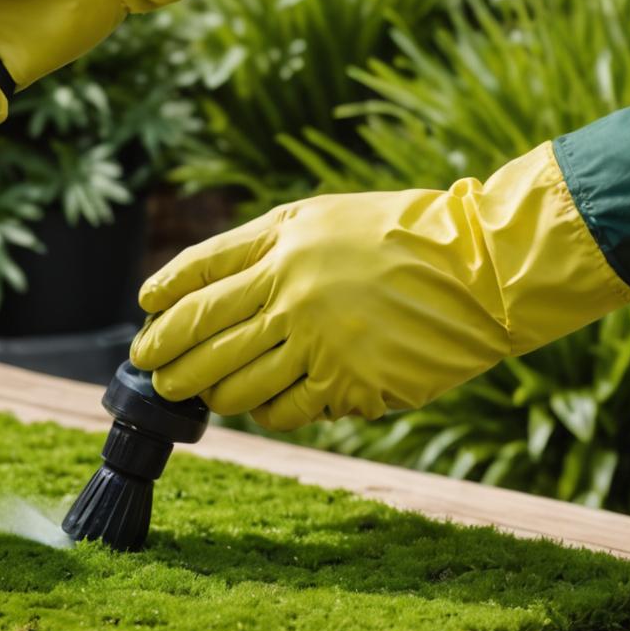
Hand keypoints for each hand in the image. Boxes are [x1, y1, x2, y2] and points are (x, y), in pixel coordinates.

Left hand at [130, 143, 629, 429]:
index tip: (146, 310)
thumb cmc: (404, 237)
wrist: (483, 268)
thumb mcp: (326, 218)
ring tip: (198, 395)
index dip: (165, 294)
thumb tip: (212, 291)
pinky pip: (283, 408)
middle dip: (167, 355)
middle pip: (203, 331)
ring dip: (208, 392)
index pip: (200, 270)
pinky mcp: (347, 381)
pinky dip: (263, 412)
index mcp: (282, 239)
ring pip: (234, 380)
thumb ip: (268, 248)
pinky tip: (258, 409)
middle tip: (152, 370)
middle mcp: (289, 287)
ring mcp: (316, 338)